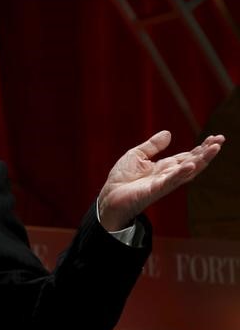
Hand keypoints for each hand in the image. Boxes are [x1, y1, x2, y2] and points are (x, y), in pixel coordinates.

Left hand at [98, 130, 224, 230]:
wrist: (109, 196)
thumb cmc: (122, 178)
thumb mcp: (136, 155)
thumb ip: (152, 145)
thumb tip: (168, 133)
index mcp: (164, 167)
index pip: (187, 156)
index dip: (200, 147)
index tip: (214, 137)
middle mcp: (168, 175)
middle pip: (192, 162)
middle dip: (207, 152)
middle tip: (220, 140)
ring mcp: (163, 183)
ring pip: (187, 171)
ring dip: (202, 160)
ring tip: (214, 149)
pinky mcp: (155, 190)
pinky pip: (171, 181)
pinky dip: (181, 173)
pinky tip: (192, 165)